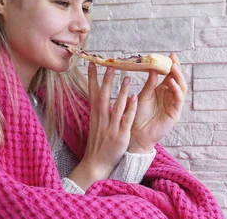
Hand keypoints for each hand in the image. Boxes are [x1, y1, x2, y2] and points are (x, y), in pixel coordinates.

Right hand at [69, 62, 136, 190]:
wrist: (96, 163)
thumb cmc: (98, 142)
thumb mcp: (95, 123)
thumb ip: (99, 108)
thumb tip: (100, 93)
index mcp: (95, 114)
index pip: (92, 92)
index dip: (91, 77)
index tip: (92, 63)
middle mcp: (101, 118)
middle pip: (103, 96)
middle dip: (106, 80)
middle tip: (110, 65)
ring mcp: (111, 126)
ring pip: (116, 106)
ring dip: (121, 91)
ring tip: (127, 77)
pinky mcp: (120, 135)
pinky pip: (126, 119)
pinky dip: (130, 109)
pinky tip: (135, 98)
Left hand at [127, 53, 187, 153]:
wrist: (135, 132)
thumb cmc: (137, 114)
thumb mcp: (143, 95)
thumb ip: (149, 84)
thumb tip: (153, 70)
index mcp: (162, 90)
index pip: (170, 75)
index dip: (171, 65)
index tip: (170, 55)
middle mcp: (170, 95)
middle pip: (178, 80)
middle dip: (177, 69)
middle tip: (173, 59)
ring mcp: (174, 104)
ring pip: (182, 88)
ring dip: (178, 77)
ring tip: (173, 68)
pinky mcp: (175, 113)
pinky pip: (179, 100)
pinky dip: (177, 90)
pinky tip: (172, 83)